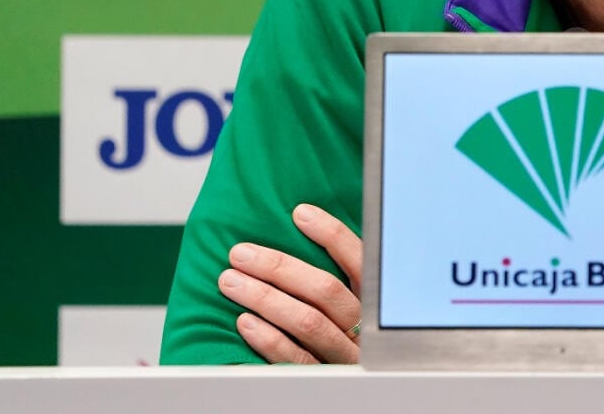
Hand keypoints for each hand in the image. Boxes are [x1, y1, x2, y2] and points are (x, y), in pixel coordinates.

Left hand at [219, 203, 362, 363]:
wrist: (350, 390)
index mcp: (373, 302)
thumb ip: (335, 277)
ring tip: (230, 281)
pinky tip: (245, 321)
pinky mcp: (323, 378)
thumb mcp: (349, 306)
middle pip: (326, 291)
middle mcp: (363, 327)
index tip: (300, 214)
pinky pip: (296, 358)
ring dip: (265, 297)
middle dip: (280, 267)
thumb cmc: (338, 335)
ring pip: (308, 322)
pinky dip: (269, 338)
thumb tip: (298, 226)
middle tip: (241, 253)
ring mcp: (344, 354)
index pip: (359, 261)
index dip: (331, 235)